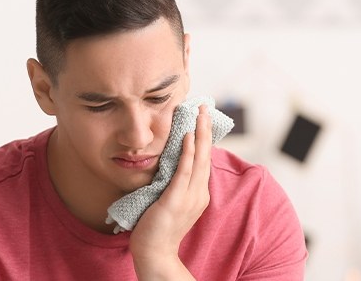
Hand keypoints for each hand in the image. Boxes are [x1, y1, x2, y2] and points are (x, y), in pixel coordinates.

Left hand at [130, 105, 212, 279]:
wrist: (154, 253)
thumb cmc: (157, 228)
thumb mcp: (169, 201)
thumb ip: (172, 184)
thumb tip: (167, 165)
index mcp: (198, 193)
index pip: (203, 161)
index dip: (203, 139)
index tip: (201, 120)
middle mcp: (199, 193)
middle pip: (205, 155)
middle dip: (205, 130)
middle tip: (204, 107)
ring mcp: (190, 197)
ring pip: (198, 159)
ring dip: (200, 134)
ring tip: (199, 113)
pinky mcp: (176, 200)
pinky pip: (184, 171)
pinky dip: (188, 153)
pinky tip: (188, 136)